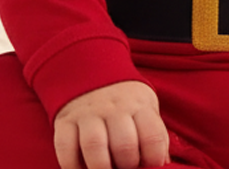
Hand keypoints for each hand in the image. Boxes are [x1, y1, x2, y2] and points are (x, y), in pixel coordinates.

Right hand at [54, 80, 168, 168]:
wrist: (91, 70)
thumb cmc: (126, 102)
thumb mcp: (146, 108)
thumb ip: (155, 135)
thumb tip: (163, 165)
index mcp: (139, 104)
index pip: (153, 136)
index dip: (154, 159)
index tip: (150, 165)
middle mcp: (114, 107)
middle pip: (124, 145)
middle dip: (127, 166)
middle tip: (125, 167)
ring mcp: (88, 112)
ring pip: (94, 146)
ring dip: (101, 167)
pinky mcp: (65, 120)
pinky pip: (65, 147)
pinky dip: (71, 165)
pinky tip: (80, 167)